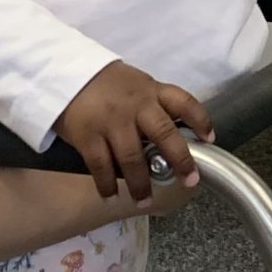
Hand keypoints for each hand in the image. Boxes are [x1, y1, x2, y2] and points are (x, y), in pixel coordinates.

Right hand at [56, 61, 212, 204]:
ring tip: (145, 200)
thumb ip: (153, 104)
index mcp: (151, 90)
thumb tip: (172, 135)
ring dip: (141, 183)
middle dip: (180, 160)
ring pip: (133, 157)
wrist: (63, 72)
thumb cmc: (103, 83)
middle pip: (164, 133)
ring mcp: (112, 121)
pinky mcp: (88, 135)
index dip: (200, 120)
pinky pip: (102, 165)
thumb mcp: (135, 84)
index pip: (183, 101)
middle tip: (189, 180)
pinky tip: (111, 195)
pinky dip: (107, 184)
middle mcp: (136, 105)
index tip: (209, 139)